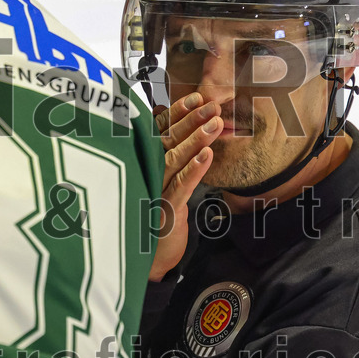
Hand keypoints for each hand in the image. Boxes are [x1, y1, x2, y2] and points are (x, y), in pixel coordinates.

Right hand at [150, 93, 221, 280]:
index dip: (177, 113)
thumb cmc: (153, 219)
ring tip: (215, 123)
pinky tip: (207, 155)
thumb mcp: (159, 184)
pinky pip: (180, 186)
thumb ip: (164, 158)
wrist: (146, 260)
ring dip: (195, 140)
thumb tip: (171, 126)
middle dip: (191, 121)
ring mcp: (151, 190)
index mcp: (143, 163)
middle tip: (212, 105)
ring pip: (174, 160)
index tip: (196, 97)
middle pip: (167, 141)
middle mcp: (144, 172)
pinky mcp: (162, 210)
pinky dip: (194, 170)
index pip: (159, 132)